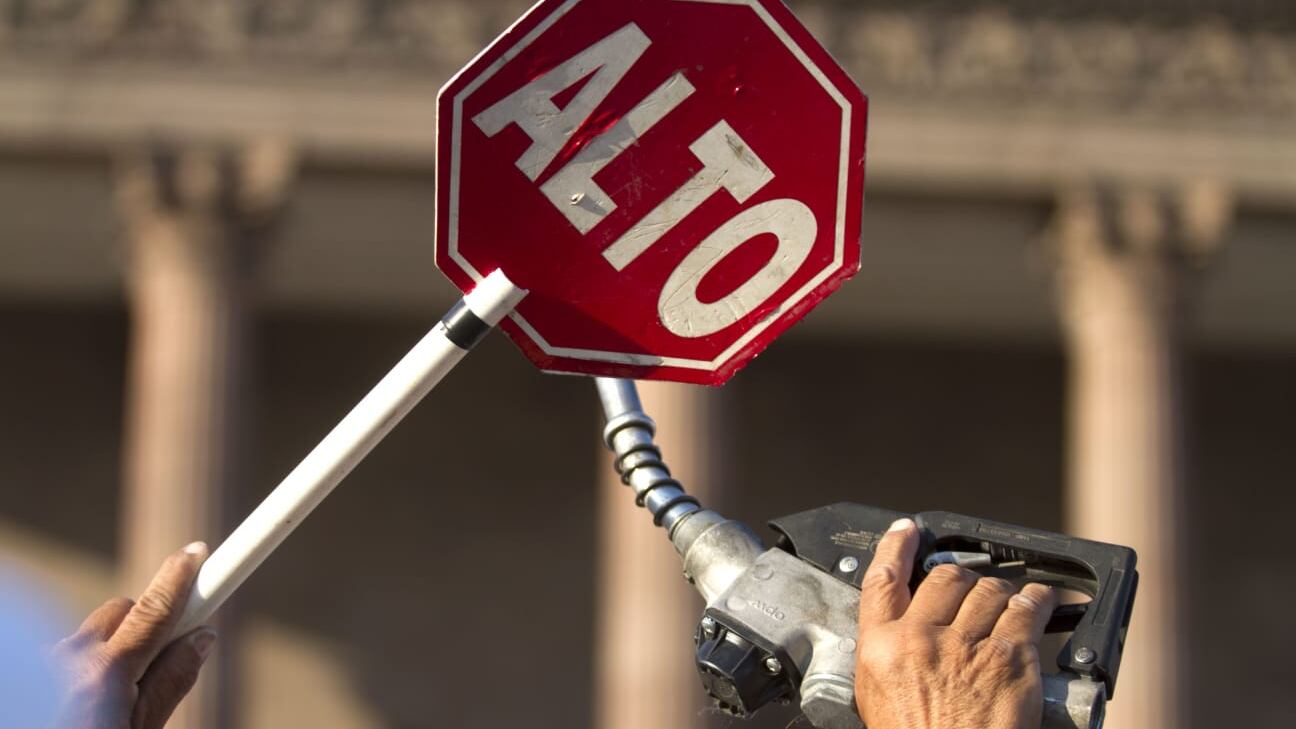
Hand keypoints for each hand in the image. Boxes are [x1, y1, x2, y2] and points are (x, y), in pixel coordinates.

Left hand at [53, 543, 216, 728]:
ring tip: (105, 700)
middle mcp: (67, 660)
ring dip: (107, 650)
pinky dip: (77, 667)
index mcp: (104, 675)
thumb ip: (169, 684)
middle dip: (145, 623)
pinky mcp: (23, 670)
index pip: (154, 610)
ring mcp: (41, 663)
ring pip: (90, 634)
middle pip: (121, 611)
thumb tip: (201, 640)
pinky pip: (62, 654)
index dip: (183, 578)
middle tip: (158, 658)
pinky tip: (74, 702)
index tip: (200, 552)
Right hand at [854, 519, 1056, 728]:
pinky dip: (1040, 603)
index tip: (908, 531)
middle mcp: (922, 639)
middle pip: (946, 578)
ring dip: (1004, 591)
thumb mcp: (879, 698)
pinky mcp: (1010, 659)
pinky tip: (1046, 602)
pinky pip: (1028, 612)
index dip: (896, 547)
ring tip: (1013, 599)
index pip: (883, 579)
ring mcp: (968, 647)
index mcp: (882, 647)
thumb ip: (889, 655)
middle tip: (973, 587)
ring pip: (990, 590)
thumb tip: (905, 629)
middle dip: (963, 576)